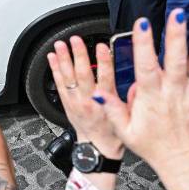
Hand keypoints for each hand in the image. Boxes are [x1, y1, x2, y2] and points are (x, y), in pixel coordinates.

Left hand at [47, 37, 122, 160]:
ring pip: (68, 77)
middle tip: (76, 39)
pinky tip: (52, 58)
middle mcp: (89, 101)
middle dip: (79, 55)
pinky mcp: (67, 104)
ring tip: (60, 45)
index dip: (104, 62)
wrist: (96, 150)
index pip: (105, 78)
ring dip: (63, 59)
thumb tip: (136, 79)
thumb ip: (129, 97)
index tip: (102, 47)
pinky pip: (59, 84)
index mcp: (105, 104)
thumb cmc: (113, 133)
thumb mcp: (127, 117)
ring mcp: (75, 102)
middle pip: (83, 74)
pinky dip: (54, 70)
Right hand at [97, 10, 188, 174]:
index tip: (142, 24)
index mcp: (152, 98)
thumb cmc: (154, 145)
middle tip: (177, 14)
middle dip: (177, 35)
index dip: (143, 44)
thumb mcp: (125, 130)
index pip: (146, 67)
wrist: (184, 162)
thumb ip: (111, 109)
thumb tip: (97, 92)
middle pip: (177, 60)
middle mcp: (174, 93)